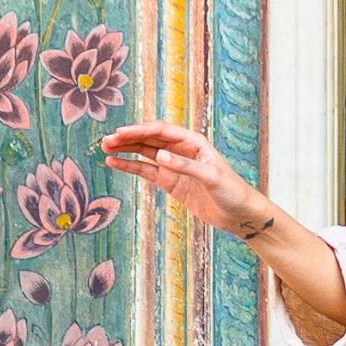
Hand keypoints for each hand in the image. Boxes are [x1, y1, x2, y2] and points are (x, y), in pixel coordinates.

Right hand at [103, 122, 267, 238]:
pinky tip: (114, 163)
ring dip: (126, 150)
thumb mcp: (211, 178)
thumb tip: (160, 156)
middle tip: (106, 140)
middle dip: (128, 138)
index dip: (140, 131)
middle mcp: (182, 150)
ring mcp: (174, 166)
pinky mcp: (171, 182)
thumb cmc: (232, 191)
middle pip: (150, 139)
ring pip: (145, 153)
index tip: (120, 133)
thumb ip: (185, 166)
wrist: (239, 214)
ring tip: (105, 148)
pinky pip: (146, 171)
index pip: (162, 131)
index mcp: (194, 142)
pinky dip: (130, 167)